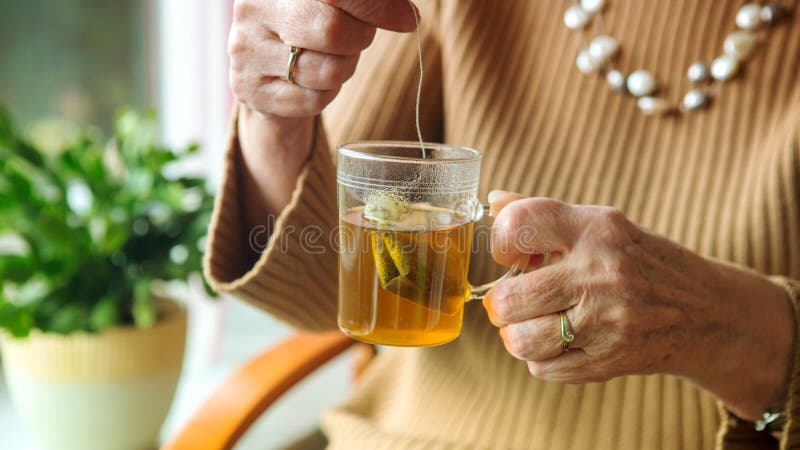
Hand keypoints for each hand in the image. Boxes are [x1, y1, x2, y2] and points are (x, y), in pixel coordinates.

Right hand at [229, 0, 418, 117]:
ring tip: (332, 58)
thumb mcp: (332, 4)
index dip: (373, 6)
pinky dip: (326, 94)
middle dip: (359, 38)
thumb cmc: (309, 24)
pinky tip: (314, 81)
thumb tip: (406, 16)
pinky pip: (312, 101)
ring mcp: (246, 53)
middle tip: (360, 37)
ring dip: (344, 68)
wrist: (265, 68)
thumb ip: (363, 2)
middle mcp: (252, 11)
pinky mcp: (251, 91)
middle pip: (331, 31)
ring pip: (326, 71)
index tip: (407, 19)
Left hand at [484, 191, 794, 420]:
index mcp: (597, 229)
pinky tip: (560, 342)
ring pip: (522, 340)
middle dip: (500, 303)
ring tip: (531, 325)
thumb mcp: (604, 227)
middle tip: (510, 301)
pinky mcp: (610, 360)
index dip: (501, 239)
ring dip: (516, 336)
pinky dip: (542, 358)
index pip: (521, 222)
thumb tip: (493, 202)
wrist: (708, 314)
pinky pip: (544, 368)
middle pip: (511, 298)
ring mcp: (607, 321)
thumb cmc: (643, 263)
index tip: (508, 253)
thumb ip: (546, 217)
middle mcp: (601, 273)